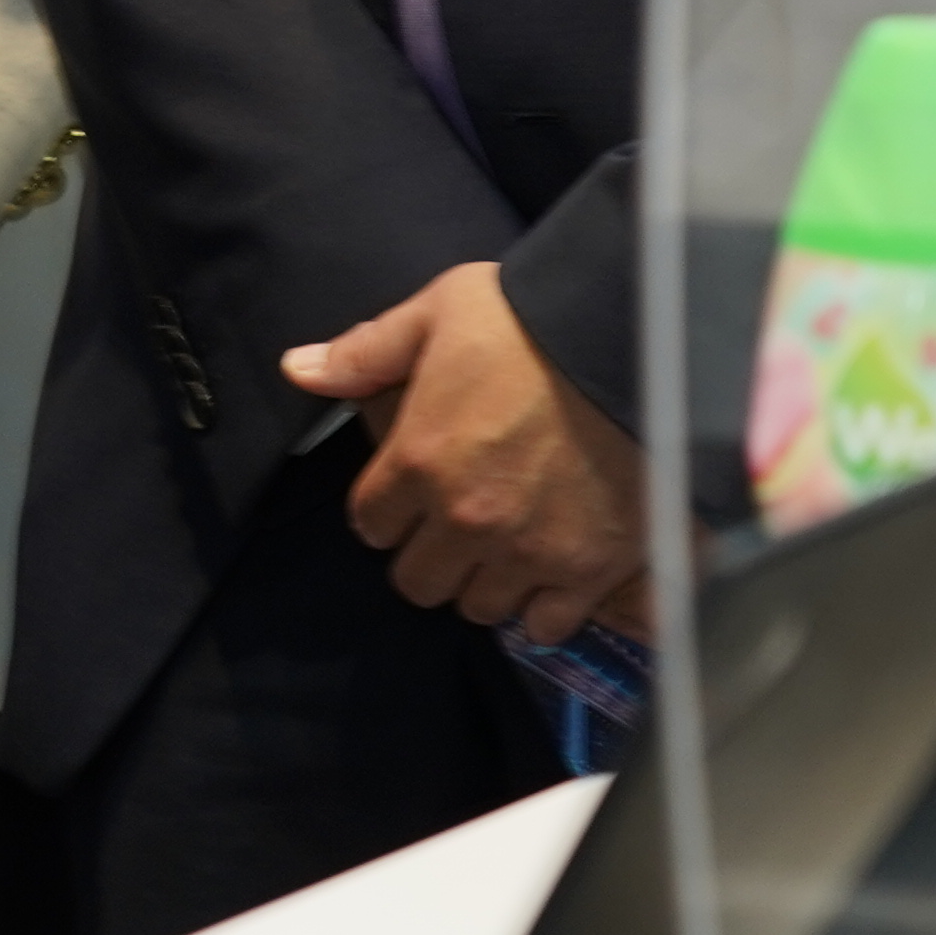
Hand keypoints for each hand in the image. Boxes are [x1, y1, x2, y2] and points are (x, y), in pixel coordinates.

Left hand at [287, 259, 655, 646]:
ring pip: (482, 606)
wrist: (639, 340)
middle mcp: (466, 520)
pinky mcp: (591, 570)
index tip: (407, 494)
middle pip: (419, 582)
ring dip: (486, 581)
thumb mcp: (438, 312)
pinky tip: (554, 571)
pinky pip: (550, 622)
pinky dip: (548, 605)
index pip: (370, 525)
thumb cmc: (530, 319)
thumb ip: (365, 352)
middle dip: (430, 555)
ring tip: (505, 547)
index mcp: (418, 461)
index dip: (385, 509)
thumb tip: (295, 368)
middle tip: (455, 525)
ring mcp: (530, 552)